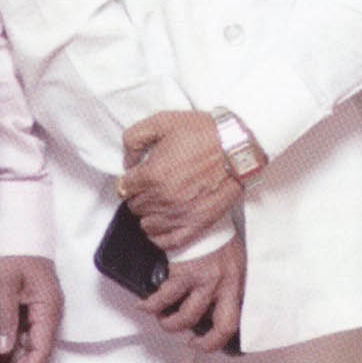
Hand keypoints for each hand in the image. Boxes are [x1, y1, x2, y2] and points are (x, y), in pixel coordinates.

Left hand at [0, 256, 62, 362]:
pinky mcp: (28, 308)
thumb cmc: (13, 252)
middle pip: (34, 351)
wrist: (19, 229)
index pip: (40, 349)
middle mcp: (48, 313)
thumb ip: (4, 316)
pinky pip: (21, 335)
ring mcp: (39, 311)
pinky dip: (9, 350)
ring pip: (27, 345)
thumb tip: (3, 349)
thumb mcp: (4, 283)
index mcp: (48, 307)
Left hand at [121, 108, 253, 253]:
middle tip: (153, 185)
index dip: (130, 180)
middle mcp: (163, 198)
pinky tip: (165, 222)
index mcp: (152, 174)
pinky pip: (166, 241)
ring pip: (147, 224)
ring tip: (161, 201)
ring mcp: (179, 214)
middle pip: (134, 206)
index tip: (139, 176)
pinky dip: (161, 235)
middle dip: (140, 195)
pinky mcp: (196, 225)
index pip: (124, 188)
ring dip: (150, 213)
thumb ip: (134, 137)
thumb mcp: (163, 121)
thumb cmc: (203, 133)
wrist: (237, 147)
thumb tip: (128, 161)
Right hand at [143, 236, 245, 349]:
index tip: (207, 340)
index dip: (221, 338)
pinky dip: (150, 305)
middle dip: (205, 343)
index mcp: (237, 281)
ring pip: (187, 318)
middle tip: (191, 342)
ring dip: (170, 324)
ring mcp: (204, 280)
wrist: (201, 210)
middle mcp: (224, 284)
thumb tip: (214, 299)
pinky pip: (164, 298)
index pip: (236, 318)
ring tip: (163, 318)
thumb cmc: (215, 233)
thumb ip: (227, 279)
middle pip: (222, 327)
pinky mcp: (183, 272)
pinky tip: (145, 305)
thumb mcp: (231, 257)